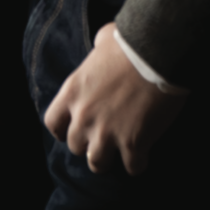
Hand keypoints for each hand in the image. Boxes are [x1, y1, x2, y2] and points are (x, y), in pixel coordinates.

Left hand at [44, 23, 186, 174]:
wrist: (157, 54)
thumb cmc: (129, 44)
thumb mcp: (102, 40)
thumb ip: (96, 51)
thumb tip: (102, 47)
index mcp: (72, 91)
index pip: (52, 123)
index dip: (62, 128)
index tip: (72, 128)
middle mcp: (84, 116)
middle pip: (75, 146)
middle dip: (87, 143)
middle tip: (102, 137)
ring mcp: (106, 132)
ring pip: (97, 163)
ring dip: (107, 159)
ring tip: (118, 152)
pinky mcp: (133, 144)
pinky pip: (132, 168)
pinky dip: (138, 163)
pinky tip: (143, 154)